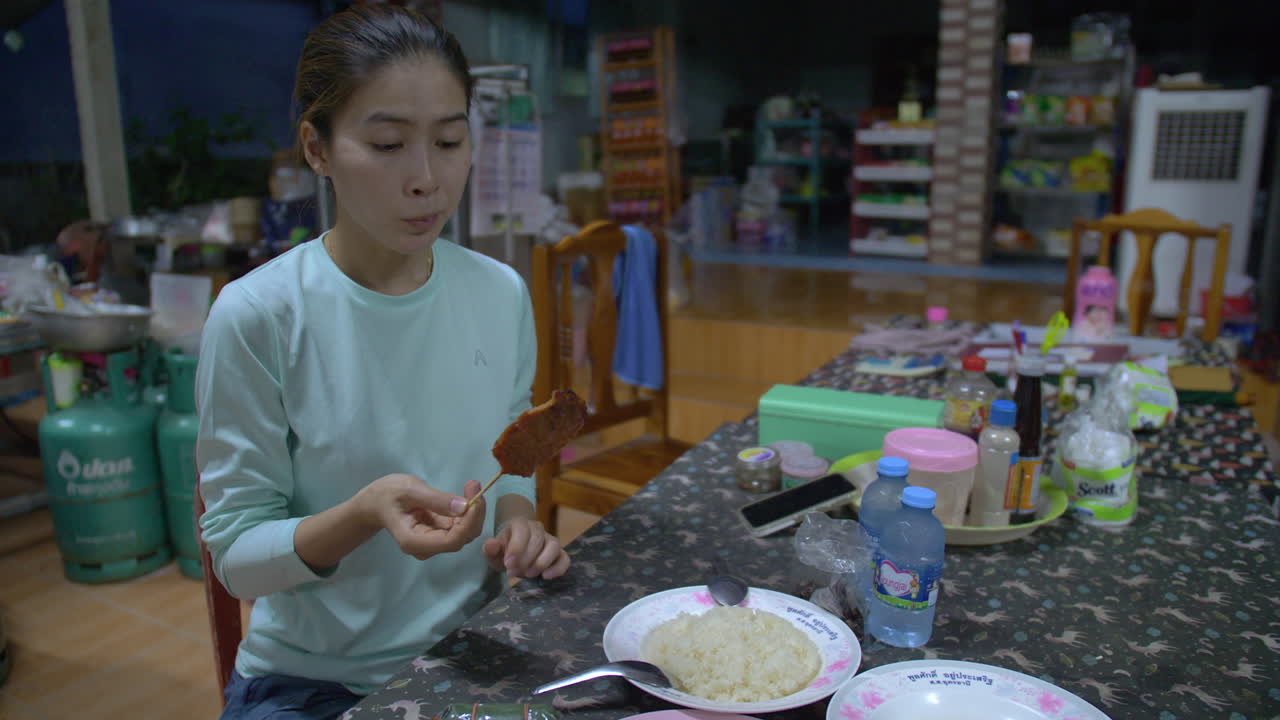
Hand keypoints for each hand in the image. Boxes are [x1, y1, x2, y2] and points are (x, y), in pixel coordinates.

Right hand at [355, 474, 485, 559]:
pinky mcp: (440, 534)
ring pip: (465, 533)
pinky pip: (461, 526)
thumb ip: (435, 500)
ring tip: (471, 486)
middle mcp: (426, 548)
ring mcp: (434, 543)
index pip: (451, 541)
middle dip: (474, 513)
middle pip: (461, 538)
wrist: (375, 503)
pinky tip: (467, 493)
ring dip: (474, 511)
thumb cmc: (387, 494)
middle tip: (473, 485)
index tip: (474, 497)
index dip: (468, 522)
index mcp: (413, 542)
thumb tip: (464, 507)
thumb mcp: (409, 490)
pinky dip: (468, 511)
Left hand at [483, 517, 569, 578]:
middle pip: (537, 539)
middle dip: (526, 558)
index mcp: (520, 524)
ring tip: (529, 575)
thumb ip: (490, 548)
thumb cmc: (504, 552)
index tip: (508, 563)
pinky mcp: (559, 553)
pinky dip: (558, 568)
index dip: (516, 547)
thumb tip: (491, 544)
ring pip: (554, 545)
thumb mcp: (493, 552)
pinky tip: (546, 577)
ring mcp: (550, 540)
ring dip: (542, 562)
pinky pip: (565, 558)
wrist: (515, 556)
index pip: (522, 530)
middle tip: (514, 572)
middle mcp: (538, 528)